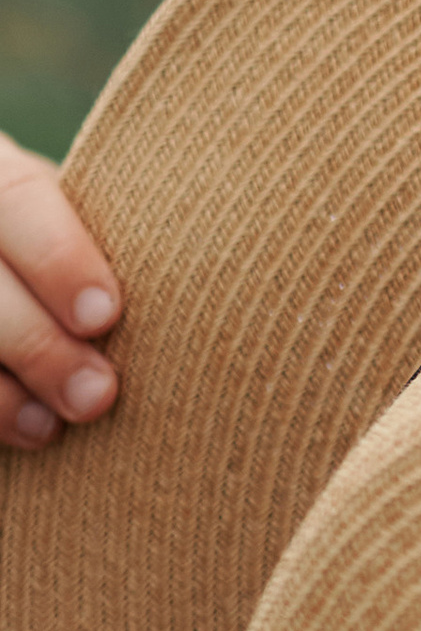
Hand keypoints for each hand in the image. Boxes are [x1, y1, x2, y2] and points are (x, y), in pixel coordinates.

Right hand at [0, 134, 122, 448]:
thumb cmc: (55, 234)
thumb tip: (191, 282)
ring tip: (56, 425)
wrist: (9, 261)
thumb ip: (97, 233)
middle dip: (36, 343)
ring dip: (0, 390)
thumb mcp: (68, 211)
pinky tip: (23, 431)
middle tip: (100, 394)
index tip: (108, 314)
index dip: (58, 257)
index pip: (15, 199)